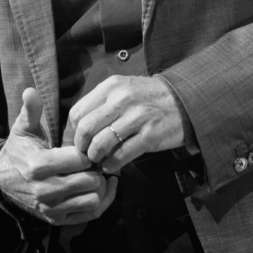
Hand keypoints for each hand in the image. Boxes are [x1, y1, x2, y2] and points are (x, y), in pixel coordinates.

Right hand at [0, 88, 117, 225]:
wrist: (2, 182)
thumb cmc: (19, 150)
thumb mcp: (23, 128)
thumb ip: (31, 110)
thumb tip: (31, 90)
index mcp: (39, 165)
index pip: (79, 159)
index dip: (88, 151)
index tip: (89, 146)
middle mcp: (46, 190)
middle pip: (90, 181)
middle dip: (97, 168)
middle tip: (97, 159)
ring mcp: (52, 208)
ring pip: (93, 200)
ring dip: (101, 186)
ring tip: (99, 172)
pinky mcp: (57, 220)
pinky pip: (90, 214)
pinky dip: (103, 201)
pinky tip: (105, 186)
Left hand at [69, 75, 184, 172]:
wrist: (182, 100)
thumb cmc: (146, 98)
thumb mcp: (122, 90)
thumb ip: (100, 105)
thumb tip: (76, 131)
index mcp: (111, 86)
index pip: (77, 111)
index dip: (71, 133)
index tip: (72, 144)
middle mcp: (122, 98)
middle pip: (86, 128)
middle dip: (80, 147)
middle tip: (83, 155)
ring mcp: (137, 116)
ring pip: (101, 143)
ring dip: (95, 157)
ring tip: (97, 161)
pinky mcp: (150, 135)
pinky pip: (121, 155)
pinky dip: (111, 164)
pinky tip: (111, 166)